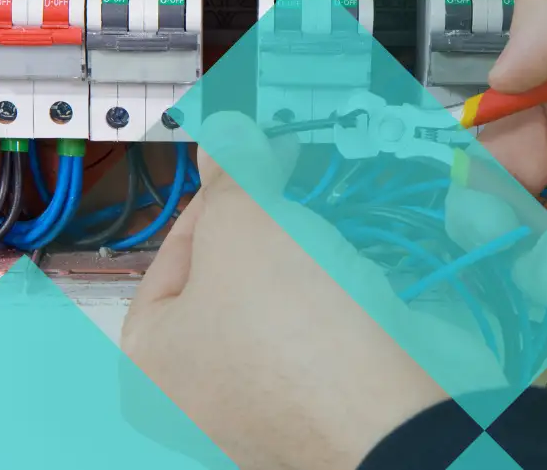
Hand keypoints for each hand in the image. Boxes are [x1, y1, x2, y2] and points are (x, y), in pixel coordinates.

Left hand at [121, 113, 455, 469]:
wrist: (395, 413)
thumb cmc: (294, 332)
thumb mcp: (245, 224)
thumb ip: (231, 174)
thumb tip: (224, 133)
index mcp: (152, 361)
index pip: (172, 251)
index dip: (216, 195)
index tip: (253, 160)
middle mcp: (199, 395)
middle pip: (229, 276)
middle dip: (268, 223)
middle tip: (294, 180)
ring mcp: (265, 408)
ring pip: (283, 302)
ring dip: (310, 255)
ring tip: (331, 218)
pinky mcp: (325, 407)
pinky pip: (325, 333)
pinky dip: (341, 294)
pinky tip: (360, 264)